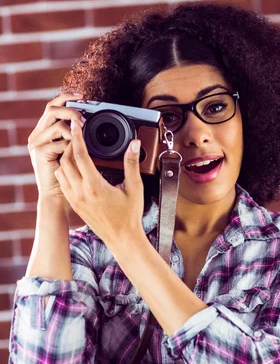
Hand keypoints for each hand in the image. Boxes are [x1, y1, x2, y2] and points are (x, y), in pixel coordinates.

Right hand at [27, 93, 85, 202]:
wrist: (57, 197)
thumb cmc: (69, 177)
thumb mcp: (73, 152)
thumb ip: (76, 137)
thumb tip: (87, 122)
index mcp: (46, 131)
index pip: (53, 106)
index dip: (65, 98)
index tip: (82, 96)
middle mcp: (39, 134)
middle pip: (52, 109)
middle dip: (71, 110)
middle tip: (85, 119)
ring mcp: (36, 143)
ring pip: (57, 124)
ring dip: (74, 130)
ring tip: (83, 139)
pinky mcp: (39, 152)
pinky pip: (58, 141)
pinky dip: (70, 145)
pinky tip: (75, 153)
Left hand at [54, 119, 145, 245]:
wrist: (122, 239)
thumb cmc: (129, 215)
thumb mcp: (134, 187)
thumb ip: (132, 164)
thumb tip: (134, 144)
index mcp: (95, 186)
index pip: (80, 154)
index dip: (77, 136)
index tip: (75, 125)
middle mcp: (81, 192)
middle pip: (66, 160)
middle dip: (70, 146)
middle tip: (79, 137)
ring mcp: (75, 199)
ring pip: (61, 171)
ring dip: (66, 159)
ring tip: (76, 151)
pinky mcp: (74, 204)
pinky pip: (63, 183)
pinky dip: (65, 171)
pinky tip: (75, 168)